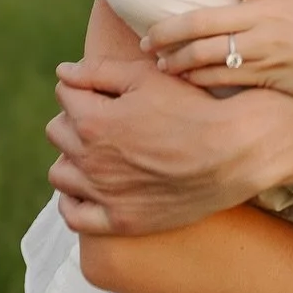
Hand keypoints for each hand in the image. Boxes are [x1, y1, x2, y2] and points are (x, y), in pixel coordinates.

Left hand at [46, 53, 292, 234]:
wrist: (234, 150)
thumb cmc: (193, 107)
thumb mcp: (146, 77)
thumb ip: (97, 71)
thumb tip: (62, 71)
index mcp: (93, 121)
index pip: (65, 94)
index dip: (86, 86)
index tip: (108, 89)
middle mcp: (90, 161)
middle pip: (58, 131)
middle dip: (77, 118)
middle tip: (108, 116)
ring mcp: (104, 195)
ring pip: (60, 173)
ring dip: (72, 157)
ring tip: (100, 150)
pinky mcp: (120, 221)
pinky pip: (74, 215)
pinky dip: (75, 199)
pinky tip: (91, 187)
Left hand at [141, 0, 292, 109]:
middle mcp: (261, 15)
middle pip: (197, 19)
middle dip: (164, 30)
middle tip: (145, 39)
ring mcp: (261, 48)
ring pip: (203, 53)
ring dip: (175, 59)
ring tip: (159, 63)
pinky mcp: (265, 76)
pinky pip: (220, 78)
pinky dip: (196, 78)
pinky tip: (184, 80)